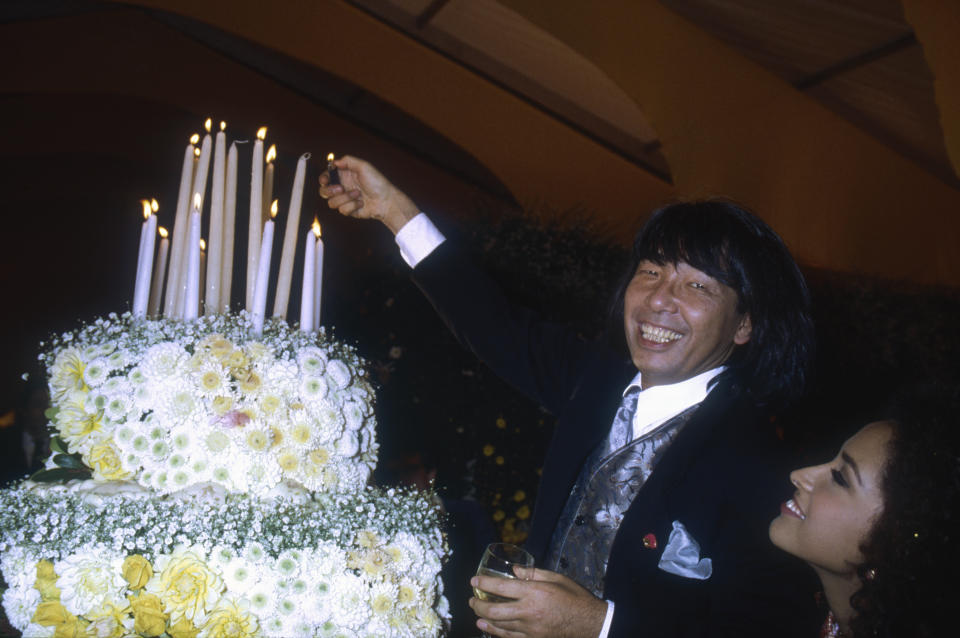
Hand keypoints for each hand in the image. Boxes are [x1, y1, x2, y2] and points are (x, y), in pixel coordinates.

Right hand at [318, 155, 418, 233]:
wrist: (386, 201)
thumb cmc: (377, 183)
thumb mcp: (364, 166)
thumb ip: (348, 161)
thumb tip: (335, 162)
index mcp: (344, 176)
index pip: (326, 177)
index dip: (323, 179)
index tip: (325, 180)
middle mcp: (342, 187)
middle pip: (323, 192)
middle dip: (330, 191)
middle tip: (340, 189)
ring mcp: (345, 200)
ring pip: (332, 202)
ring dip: (346, 198)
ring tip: (358, 194)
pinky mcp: (348, 210)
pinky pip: (342, 210)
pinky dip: (352, 206)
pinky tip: (361, 203)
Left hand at [469, 566, 606, 637]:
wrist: (590, 623)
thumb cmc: (575, 597)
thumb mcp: (557, 578)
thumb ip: (533, 573)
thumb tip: (513, 570)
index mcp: (534, 592)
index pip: (501, 586)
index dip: (483, 583)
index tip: (474, 581)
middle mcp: (528, 611)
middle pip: (494, 609)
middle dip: (478, 604)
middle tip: (472, 599)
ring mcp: (529, 628)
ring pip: (499, 625)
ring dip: (484, 618)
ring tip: (477, 613)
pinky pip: (509, 637)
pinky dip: (495, 632)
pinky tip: (488, 627)